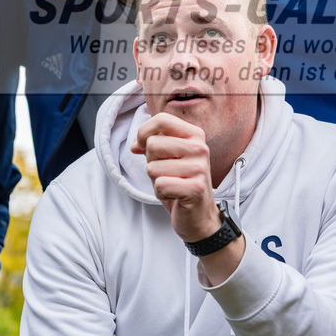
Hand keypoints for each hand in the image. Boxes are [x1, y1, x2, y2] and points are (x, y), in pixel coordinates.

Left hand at [133, 112, 221, 241]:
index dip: (143, 132)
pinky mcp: (196, 188)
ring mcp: (200, 168)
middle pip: (153, 144)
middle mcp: (200, 148)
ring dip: (156, 180)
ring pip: (153, 167)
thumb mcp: (165, 158)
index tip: (142, 146)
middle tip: (167, 173)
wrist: (199, 215)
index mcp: (195, 135)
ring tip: (172, 185)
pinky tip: (174, 196)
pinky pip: (159, 185)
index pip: (161, 120)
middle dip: (151, 162)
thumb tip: (135, 145)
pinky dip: (160, 194)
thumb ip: (151, 145)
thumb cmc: (180, 183)